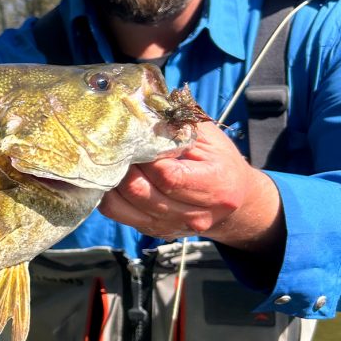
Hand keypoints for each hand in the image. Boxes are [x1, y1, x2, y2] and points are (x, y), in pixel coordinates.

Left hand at [99, 122, 283, 251]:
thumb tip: (143, 109)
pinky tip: (111, 175)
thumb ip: (179, 126)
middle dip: (124, 166)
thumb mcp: (209, 138)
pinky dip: (109, 193)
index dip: (145, 155)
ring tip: (112, 159)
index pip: (168, 175)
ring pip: (123, 205)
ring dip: (111, 180)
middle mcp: (195, 215)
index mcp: (216, 187)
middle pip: (141, 192)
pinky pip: (117, 213)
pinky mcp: (153, 230)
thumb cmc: (219, 161)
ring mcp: (172, 226)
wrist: (232, 200)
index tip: (135, 137)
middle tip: (116, 145)